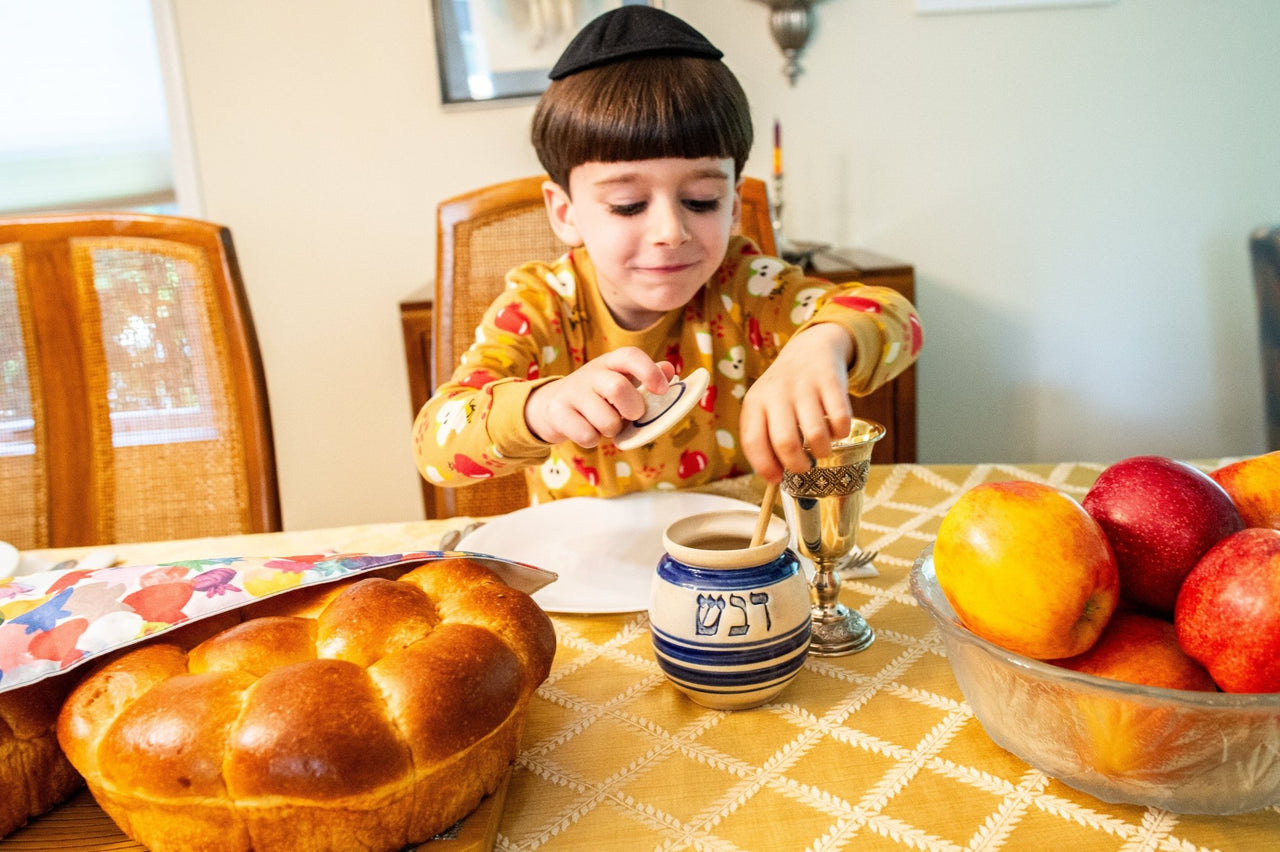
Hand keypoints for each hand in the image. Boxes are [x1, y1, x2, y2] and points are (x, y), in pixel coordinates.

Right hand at [525, 348, 675, 446]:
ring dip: (612, 430)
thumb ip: (647, 378)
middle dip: (633, 410)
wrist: (552, 406)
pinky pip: (587, 436)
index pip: (630, 356)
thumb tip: (670, 371)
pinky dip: (594, 440)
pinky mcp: (557, 414)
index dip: (649, 371)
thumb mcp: (622, 382)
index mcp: (610, 363)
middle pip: (618, 388)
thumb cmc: (599, 396)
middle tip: (630, 416)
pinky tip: (588, 430)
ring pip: (606, 420)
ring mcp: (572, 393)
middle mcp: (590, 373)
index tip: (661, 390)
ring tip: (606, 424)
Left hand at [739, 323, 853, 481]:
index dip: (765, 466)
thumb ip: (764, 437)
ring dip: (822, 451)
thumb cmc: (784, 392)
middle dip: (797, 465)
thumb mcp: (764, 406)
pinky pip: (840, 419)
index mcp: (755, 403)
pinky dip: (841, 433)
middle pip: (785, 442)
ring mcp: (804, 386)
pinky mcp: (830, 382)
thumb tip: (774, 478)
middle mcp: (777, 394)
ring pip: (814, 434)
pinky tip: (837, 431)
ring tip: (822, 450)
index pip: (753, 441)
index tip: (777, 479)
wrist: (810, 349)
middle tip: (804, 467)